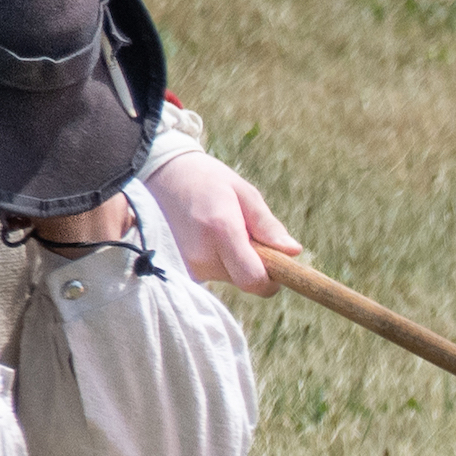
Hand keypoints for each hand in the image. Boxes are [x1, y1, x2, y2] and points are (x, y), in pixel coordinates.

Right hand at [137, 128, 287, 292]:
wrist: (161, 175)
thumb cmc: (209, 180)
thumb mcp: (244, 193)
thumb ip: (268, 225)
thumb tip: (293, 252)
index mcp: (220, 231)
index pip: (253, 280)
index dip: (271, 279)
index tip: (277, 264)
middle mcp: (201, 254)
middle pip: (245, 281)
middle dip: (256, 265)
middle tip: (248, 236)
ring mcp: (188, 264)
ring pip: (230, 278)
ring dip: (237, 262)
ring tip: (223, 231)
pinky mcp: (181, 268)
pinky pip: (214, 274)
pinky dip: (220, 261)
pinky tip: (210, 238)